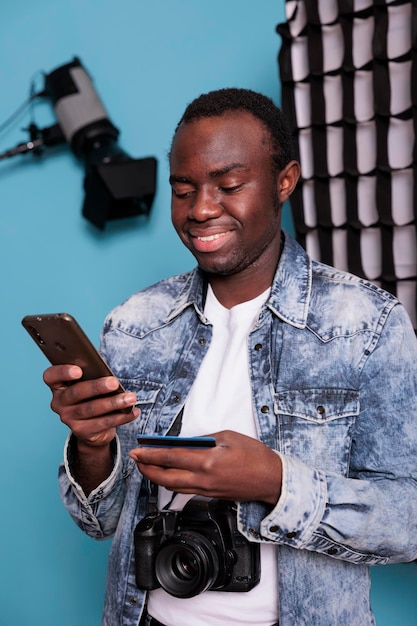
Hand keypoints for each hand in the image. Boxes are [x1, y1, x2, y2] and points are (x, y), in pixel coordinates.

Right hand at [43, 364, 138, 447]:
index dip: (62, 372)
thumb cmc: (91, 396)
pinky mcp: (82, 432)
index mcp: (58, 386)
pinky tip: (133, 411)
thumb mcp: (89, 383)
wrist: (92, 428)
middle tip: (114, 382)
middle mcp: (59, 403)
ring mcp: (69, 419)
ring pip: (91, 409)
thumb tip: (107, 371)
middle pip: (75, 393)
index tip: (78, 370)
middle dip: (96, 387)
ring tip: (130, 398)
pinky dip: (122, 417)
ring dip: (113, 403)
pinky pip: (103, 424)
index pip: (51, 376)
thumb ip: (92, 375)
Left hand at [129, 430, 281, 505]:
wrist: (271, 480)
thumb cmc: (255, 456)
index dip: (150, 454)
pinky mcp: (210, 495)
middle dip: (146, 468)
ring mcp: (206, 490)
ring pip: (173, 486)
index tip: (138, 450)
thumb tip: (186, 441)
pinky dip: (171, 482)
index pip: (170, 458)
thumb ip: (204, 438)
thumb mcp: (228, 436)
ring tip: (148, 466)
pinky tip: (168, 474)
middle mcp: (203, 479)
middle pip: (165, 477)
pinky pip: (185, 490)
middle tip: (136, 459)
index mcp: (207, 461)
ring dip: (156, 477)